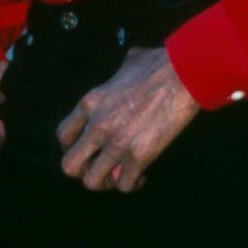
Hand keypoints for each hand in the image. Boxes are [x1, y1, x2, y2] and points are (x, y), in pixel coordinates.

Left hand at [57, 46, 198, 192]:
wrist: (184, 74)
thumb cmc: (160, 63)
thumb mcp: (129, 62)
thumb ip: (119, 74)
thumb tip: (127, 71)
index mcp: (91, 102)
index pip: (64, 135)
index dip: (74, 145)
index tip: (89, 146)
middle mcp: (98, 126)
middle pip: (69, 166)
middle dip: (84, 169)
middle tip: (101, 165)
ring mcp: (117, 143)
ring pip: (93, 182)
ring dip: (106, 181)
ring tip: (120, 173)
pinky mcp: (138, 156)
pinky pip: (124, 185)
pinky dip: (132, 183)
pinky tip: (142, 174)